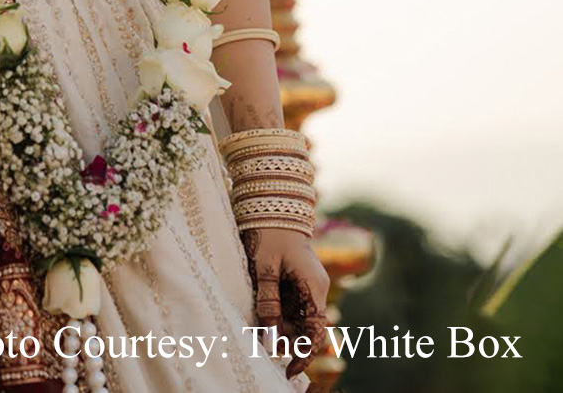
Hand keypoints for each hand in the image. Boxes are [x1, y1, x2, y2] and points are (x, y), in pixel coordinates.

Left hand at [243, 228, 330, 377]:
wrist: (272, 206)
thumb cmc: (269, 234)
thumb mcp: (264, 268)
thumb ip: (268, 302)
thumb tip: (269, 338)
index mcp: (314, 287)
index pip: (316, 331)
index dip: (305, 353)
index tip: (289, 369)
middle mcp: (314, 291)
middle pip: (305, 329)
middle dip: (285, 339)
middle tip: (261, 343)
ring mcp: (306, 288)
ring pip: (296, 321)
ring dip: (278, 328)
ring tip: (258, 327)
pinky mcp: (296, 284)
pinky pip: (289, 309)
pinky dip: (276, 316)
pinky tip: (261, 315)